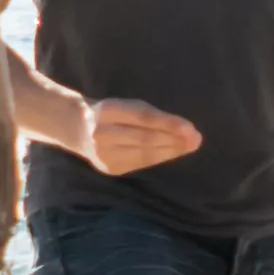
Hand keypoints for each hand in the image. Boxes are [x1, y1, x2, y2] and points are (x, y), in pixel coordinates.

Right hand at [76, 96, 203, 177]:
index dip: (168, 124)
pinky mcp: (109, 169)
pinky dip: (159, 158)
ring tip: (189, 146)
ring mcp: (104, 154)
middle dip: (174, 140)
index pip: (143, 118)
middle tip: (196, 139)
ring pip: (144, 154)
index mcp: (108, 110)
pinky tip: (172, 153)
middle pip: (145, 139)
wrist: (77, 129)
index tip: (190, 127)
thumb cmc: (111, 113)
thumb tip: (188, 131)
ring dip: (170, 151)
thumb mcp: (127, 105)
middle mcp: (102, 133)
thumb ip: (153, 116)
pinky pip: (140, 164)